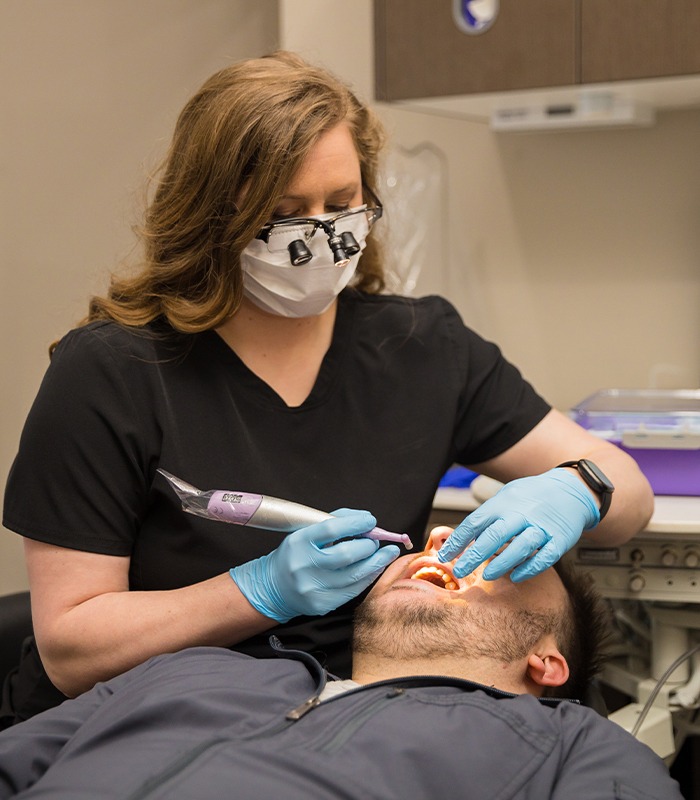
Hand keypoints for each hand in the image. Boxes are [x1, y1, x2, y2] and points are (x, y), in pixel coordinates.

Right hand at [229, 509, 399, 622]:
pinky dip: (368, 577)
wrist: (275, 587)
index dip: (356, 523)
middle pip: (347, 554)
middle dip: (369, 545)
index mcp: (298, 542)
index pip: (332, 529)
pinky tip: (375, 568)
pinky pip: (353, 590)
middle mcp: (304, 566)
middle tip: (376, 540)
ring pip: (355, 575)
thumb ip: (336, 521)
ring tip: (387, 553)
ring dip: (377, 562)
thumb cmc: (297, 554)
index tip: (370, 521)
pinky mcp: (322, 604)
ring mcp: (313, 588)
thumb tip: (366, 520)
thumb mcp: (306, 532)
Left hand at [437, 469, 599, 581]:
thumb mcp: (506, 497)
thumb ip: (487, 517)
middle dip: (474, 555)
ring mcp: (541, 527)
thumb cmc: (532, 496)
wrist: (570, 491)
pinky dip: (530, 568)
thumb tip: (461, 538)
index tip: (445, 555)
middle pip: (494, 535)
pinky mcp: (560, 539)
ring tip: (487, 576)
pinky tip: (517, 576)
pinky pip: (544, 557)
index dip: (458, 540)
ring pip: (520, 546)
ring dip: (502, 562)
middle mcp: (521, 514)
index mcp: (503, 503)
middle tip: (460, 570)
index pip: (476, 522)